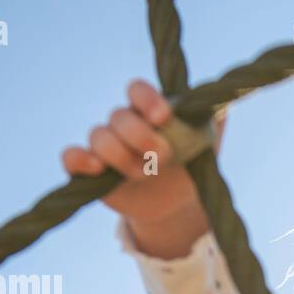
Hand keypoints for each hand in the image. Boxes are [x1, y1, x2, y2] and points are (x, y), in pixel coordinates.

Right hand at [61, 78, 227, 231]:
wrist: (177, 203)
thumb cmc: (192, 164)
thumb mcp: (208, 143)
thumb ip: (214, 121)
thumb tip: (223, 105)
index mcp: (149, 110)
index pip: (137, 89)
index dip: (146, 99)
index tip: (163, 116)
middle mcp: (124, 123)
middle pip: (118, 116)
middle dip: (142, 138)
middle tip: (164, 157)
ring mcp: (105, 145)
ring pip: (98, 136)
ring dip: (123, 158)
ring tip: (144, 174)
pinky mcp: (90, 170)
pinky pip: (71, 157)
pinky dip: (79, 160)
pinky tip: (98, 168)